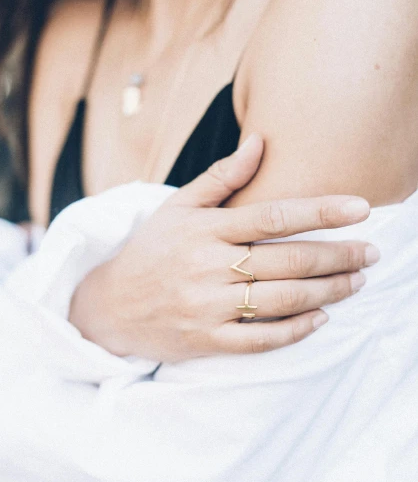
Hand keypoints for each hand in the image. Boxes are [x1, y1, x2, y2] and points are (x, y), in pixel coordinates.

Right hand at [69, 134, 379, 361]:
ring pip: (282, 301)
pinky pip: (261, 340)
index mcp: (205, 230)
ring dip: (328, 291)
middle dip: (338, 256)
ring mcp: (208, 307)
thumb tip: (260, 140)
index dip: (321, 211)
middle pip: (288, 261)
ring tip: (357, 281)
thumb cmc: (150, 251)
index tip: (360, 209)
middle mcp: (208, 267)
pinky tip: (321, 317)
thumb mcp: (177, 207)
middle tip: (372, 252)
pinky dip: (296, 330)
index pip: (273, 216)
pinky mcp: (207, 341)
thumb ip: (221, 177)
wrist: (109, 306)